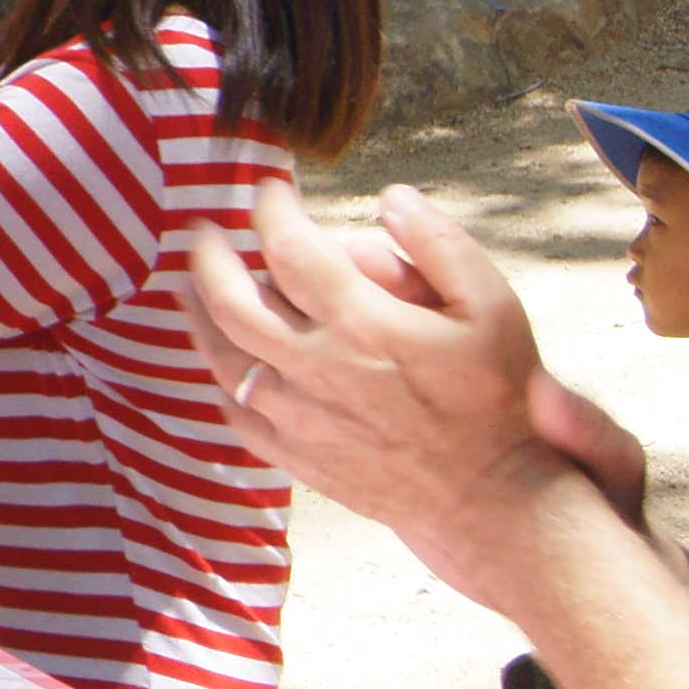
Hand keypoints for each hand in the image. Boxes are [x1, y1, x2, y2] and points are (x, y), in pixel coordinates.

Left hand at [182, 180, 623, 579]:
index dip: (272, 211)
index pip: (292, 249)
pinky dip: (220, 378)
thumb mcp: (494, 309)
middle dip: (210, 258)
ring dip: (199, 315)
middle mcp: (317, 367)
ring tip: (189, 287)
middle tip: (204, 231)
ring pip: (223, 356)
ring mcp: (300, 416)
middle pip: (233, 301)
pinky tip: (221, 360)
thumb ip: (442, 245)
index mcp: (362, 324)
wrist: (492, 498)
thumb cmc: (498, 399)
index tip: (268, 190)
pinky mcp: (296, 456)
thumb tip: (392, 198)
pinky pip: (236, 411)